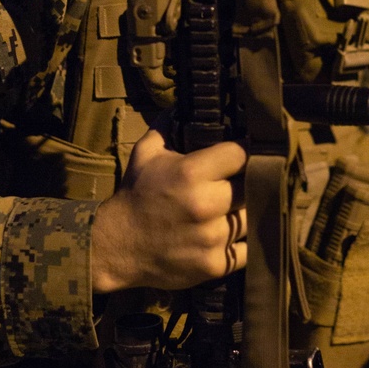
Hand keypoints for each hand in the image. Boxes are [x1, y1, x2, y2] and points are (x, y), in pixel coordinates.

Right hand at [91, 128, 247, 293]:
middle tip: (245, 181)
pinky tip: (233, 235)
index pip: (241, 154)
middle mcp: (205, 204)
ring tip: (236, 208)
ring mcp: (212, 237)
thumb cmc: (135, 196)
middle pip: (254, 186)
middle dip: (251, 183)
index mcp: (191, 173)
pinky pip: (247, 250)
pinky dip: (244, 243)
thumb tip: (184, 103)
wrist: (114, 246)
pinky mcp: (215, 265)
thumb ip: (167, 126)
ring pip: (253, 218)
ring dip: (247, 213)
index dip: (248, 151)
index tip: (249, 152)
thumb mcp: (146, 154)